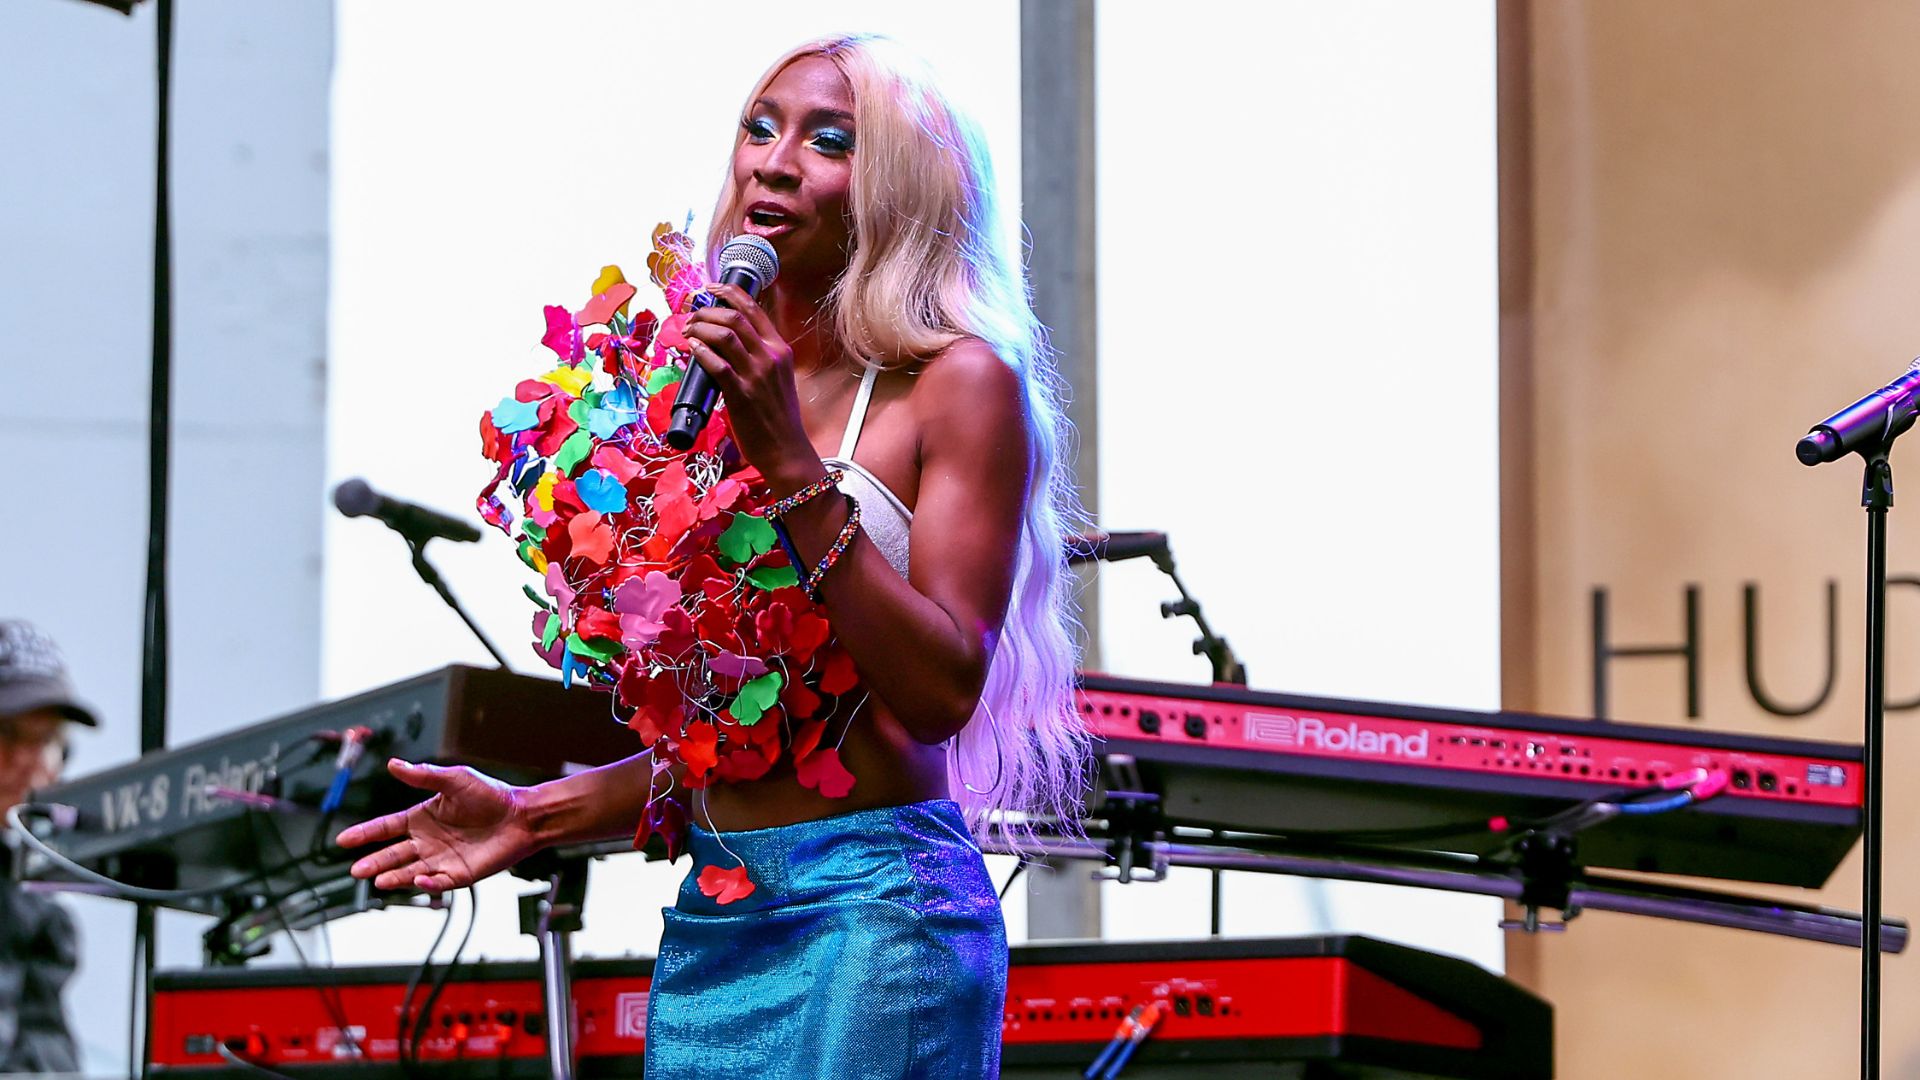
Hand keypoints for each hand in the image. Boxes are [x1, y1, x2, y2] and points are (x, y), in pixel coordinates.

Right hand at [333, 758, 538, 892]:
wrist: (521, 816)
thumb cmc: (491, 795)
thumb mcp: (454, 779)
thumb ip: (423, 776)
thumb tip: (394, 764)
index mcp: (422, 817)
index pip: (386, 827)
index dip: (365, 833)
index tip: (343, 840)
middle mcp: (427, 840)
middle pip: (393, 854)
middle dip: (373, 862)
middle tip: (356, 869)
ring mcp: (441, 859)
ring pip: (409, 871)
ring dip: (394, 876)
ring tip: (378, 879)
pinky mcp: (459, 874)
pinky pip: (438, 882)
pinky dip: (426, 883)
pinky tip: (418, 880)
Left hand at [683, 283, 823, 488]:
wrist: (786, 449)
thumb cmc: (778, 416)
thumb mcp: (776, 377)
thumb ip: (758, 357)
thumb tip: (727, 341)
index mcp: (780, 349)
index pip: (754, 308)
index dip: (729, 292)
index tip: (711, 288)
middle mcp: (770, 357)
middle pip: (735, 317)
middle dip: (707, 310)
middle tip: (692, 316)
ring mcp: (756, 375)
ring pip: (725, 334)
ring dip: (701, 327)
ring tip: (688, 331)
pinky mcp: (741, 394)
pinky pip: (718, 364)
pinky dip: (701, 351)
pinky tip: (692, 348)